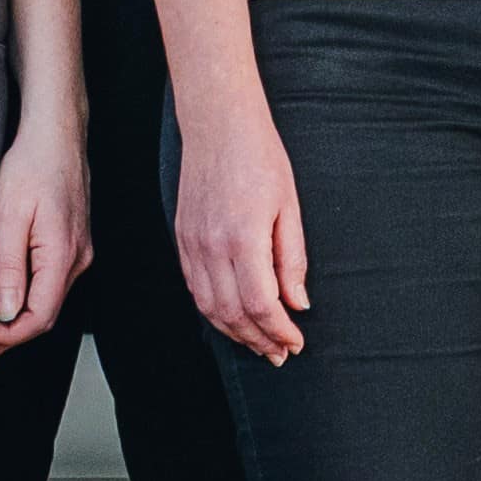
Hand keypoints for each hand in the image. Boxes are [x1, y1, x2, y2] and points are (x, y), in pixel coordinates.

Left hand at [0, 101, 90, 354]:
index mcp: (63, 256)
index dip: (6, 338)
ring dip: (16, 322)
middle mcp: (77, 260)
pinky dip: (26, 301)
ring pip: (47, 302)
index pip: (38, 318)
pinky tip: (5, 301)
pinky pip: (50, 284)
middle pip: (44, 317)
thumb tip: (7, 312)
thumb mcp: (11, 215)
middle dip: (7, 338)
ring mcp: (78, 253)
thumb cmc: (34, 164)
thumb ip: (10, 267)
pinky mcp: (72, 245)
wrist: (57, 133)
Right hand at [175, 88, 312, 362]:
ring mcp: (192, 244)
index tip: (295, 343)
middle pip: (233, 314)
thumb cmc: (261, 158)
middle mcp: (211, 247)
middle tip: (279, 354)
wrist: (218, 126)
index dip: (278, 330)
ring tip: (259, 344)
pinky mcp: (182, 239)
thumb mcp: (290, 207)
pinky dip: (214, 312)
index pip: (260, 304)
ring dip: (235, 333)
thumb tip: (298, 303)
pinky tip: (232, 319)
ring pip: (209, 307)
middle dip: (258, 340)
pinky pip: (195, 289)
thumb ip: (292, 260)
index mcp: (243, 238)